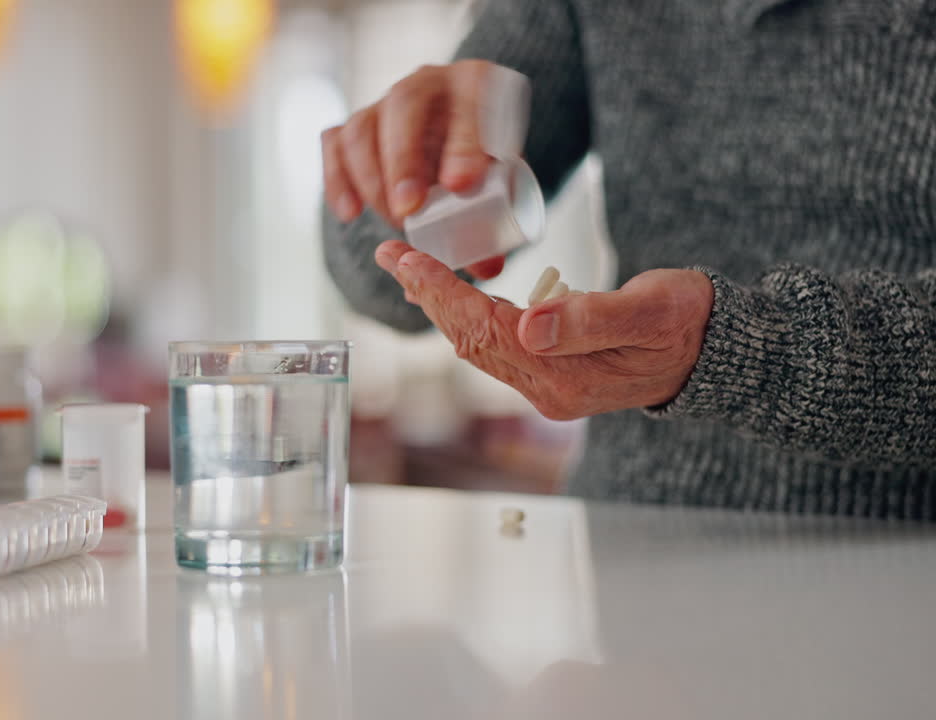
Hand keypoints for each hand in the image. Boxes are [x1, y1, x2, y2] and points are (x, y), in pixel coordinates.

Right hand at [322, 60, 505, 279]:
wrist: (457, 142)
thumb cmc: (481, 160)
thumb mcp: (500, 179)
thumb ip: (494, 219)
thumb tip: (487, 266)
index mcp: (476, 84)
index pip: (468, 103)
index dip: (462, 144)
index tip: (460, 187)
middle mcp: (426, 82)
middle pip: (404, 103)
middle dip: (402, 159)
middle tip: (409, 209)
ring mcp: (384, 102)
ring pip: (362, 126)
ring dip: (371, 178)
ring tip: (393, 220)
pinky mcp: (356, 125)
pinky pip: (334, 143)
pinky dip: (337, 179)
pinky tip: (350, 212)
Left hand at [374, 240, 714, 418]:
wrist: (715, 353)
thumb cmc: (689, 324)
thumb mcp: (652, 311)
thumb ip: (592, 319)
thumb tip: (531, 325)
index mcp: (566, 378)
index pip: (486, 331)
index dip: (443, 293)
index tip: (407, 260)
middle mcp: (548, 390)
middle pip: (471, 340)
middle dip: (428, 295)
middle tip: (391, 254)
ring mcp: (548, 386)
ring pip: (478, 343)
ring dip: (441, 305)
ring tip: (409, 269)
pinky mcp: (552, 372)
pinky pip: (496, 343)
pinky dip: (468, 313)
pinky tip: (451, 292)